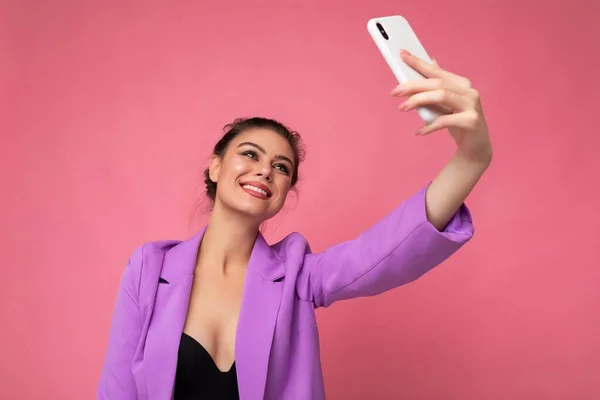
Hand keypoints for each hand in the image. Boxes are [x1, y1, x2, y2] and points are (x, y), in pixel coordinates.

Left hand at [391, 50, 492, 164]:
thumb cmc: (457, 123)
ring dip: (419, 100)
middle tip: (394, 91)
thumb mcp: (444, 105)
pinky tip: (419, 131)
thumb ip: (436, 87)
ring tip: (402, 108)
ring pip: (442, 95)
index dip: (418, 62)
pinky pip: (446, 120)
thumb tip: (429, 63)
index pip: (436, 70)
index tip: (402, 54)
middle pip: (437, 82)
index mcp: (461, 84)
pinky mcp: (472, 121)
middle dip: (413, 85)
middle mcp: (469, 91)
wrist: (475, 148)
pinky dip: (430, 126)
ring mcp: (472, 105)